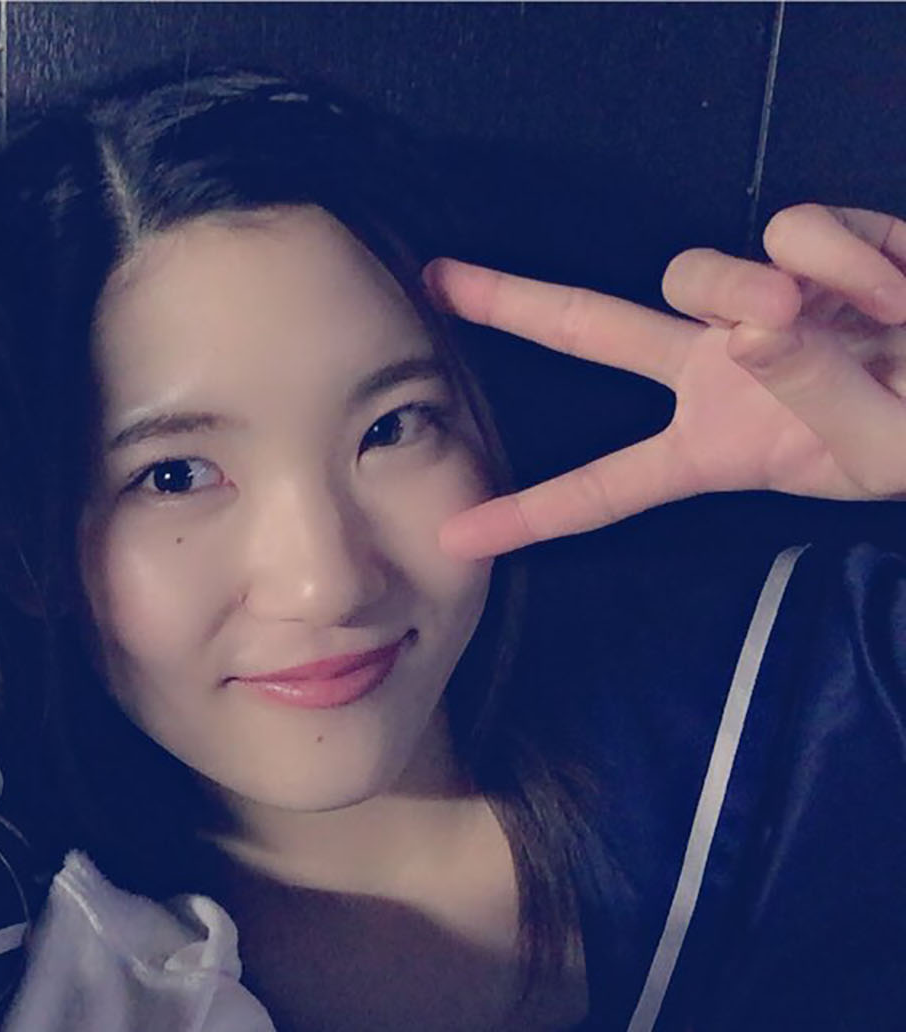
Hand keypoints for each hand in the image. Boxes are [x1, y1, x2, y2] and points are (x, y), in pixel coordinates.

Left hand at [426, 204, 905, 558]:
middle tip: (435, 280)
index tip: (452, 537)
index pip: (608, 488)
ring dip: (758, 293)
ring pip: (697, 272)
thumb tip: (748, 322)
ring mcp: (764, 302)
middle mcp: (721, 369)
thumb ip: (810, 394)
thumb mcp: (878, 449)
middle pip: (595, 330)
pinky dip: (851, 259)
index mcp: (719, 446)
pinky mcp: (819, 244)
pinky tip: (896, 291)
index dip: (531, 513)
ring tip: (860, 324)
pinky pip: (798, 230)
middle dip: (514, 302)